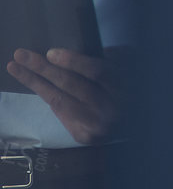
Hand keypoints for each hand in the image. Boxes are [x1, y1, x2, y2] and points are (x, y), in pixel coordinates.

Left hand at [8, 46, 128, 144]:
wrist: (139, 124)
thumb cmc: (131, 89)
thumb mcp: (130, 69)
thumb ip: (113, 59)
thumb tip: (83, 52)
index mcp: (126, 88)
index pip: (97, 72)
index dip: (73, 62)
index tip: (50, 53)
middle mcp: (112, 109)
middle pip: (72, 86)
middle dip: (43, 69)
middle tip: (21, 55)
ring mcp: (98, 126)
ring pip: (60, 102)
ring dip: (35, 83)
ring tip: (16, 68)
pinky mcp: (86, 136)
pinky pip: (62, 113)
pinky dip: (49, 97)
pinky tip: (36, 84)